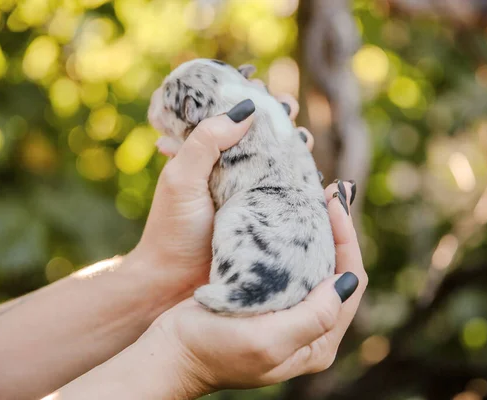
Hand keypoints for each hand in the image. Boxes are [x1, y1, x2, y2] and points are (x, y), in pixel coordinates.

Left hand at [131, 90, 315, 300]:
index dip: (250, 100)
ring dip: (295, 145)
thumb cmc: (173, 229)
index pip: (232, 117)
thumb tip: (246, 109)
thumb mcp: (182, 179)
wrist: (175, 281)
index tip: (266, 91)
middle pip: (262, 135)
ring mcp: (250, 193)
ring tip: (303, 140)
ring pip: (280, 160)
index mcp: (207, 154)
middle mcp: (231, 170)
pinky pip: (288, 191)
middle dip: (280, 118)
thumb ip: (205, 141)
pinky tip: (314, 171)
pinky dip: (302, 178)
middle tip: (290, 112)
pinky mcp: (265, 216)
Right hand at [146, 181, 365, 394]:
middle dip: (338, 231)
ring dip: (319, 233)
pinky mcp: (269, 301)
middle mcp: (311, 328)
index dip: (348, 240)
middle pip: (338, 270)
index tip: (336, 204)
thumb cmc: (212, 350)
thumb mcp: (266, 342)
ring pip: (317, 265)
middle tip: (333, 192)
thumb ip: (313, 318)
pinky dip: (296, 241)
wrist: (171, 353)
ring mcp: (290, 314)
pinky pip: (293, 266)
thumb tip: (347, 281)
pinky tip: (291, 218)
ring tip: (317, 199)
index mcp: (318, 341)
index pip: (350, 282)